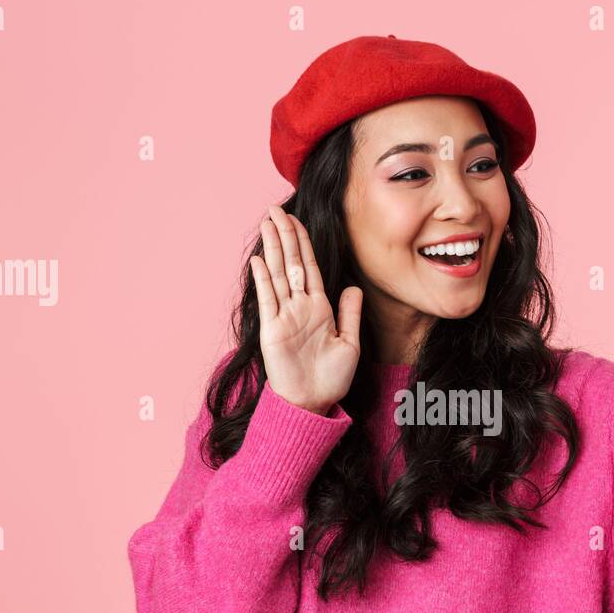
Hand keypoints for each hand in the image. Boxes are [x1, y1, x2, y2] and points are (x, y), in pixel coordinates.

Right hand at [250, 203, 362, 415]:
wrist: (313, 402)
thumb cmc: (330, 378)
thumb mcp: (349, 343)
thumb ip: (349, 314)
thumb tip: (353, 287)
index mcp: (319, 308)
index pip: (310, 267)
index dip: (304, 243)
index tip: (296, 220)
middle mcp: (299, 307)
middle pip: (291, 263)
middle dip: (285, 235)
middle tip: (275, 209)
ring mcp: (284, 316)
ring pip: (278, 274)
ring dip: (273, 248)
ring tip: (267, 223)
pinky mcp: (272, 329)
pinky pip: (268, 298)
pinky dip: (264, 279)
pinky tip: (260, 259)